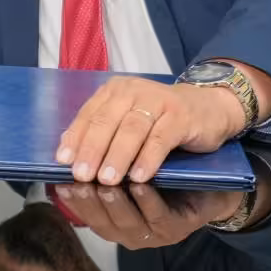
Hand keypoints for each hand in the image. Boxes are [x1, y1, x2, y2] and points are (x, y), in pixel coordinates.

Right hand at [51, 182, 243, 249]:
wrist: (209, 181)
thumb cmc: (161, 173)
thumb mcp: (127, 169)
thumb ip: (101, 165)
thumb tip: (66, 149)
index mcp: (113, 221)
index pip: (86, 214)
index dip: (73, 200)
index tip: (61, 180)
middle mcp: (130, 233)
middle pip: (104, 223)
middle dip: (89, 202)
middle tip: (79, 180)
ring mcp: (155, 234)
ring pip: (129, 223)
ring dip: (115, 204)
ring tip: (105, 182)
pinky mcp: (179, 228)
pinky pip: (159, 217)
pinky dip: (146, 202)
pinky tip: (139, 185)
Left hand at [55, 77, 243, 185]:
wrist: (208, 108)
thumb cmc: (161, 120)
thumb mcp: (128, 120)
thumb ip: (102, 132)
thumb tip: (68, 156)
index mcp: (115, 91)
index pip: (89, 114)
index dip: (75, 139)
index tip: (62, 163)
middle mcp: (133, 90)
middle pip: (107, 121)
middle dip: (92, 150)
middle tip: (81, 176)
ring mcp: (158, 101)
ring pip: (132, 129)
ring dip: (117, 156)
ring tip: (107, 180)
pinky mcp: (180, 115)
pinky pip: (161, 138)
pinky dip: (148, 159)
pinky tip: (139, 178)